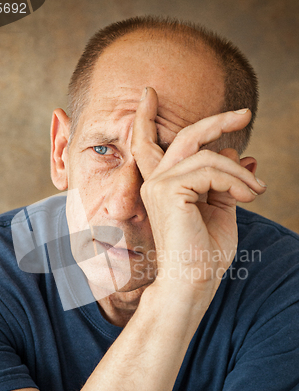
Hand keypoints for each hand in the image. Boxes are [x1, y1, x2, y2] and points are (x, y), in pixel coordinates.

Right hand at [131, 87, 265, 292]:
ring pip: (208, 156)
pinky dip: (236, 181)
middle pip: (186, 137)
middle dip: (216, 121)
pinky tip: (249, 196)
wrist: (193, 281)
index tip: (148, 94)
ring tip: (258, 190)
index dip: (145, 118)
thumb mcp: (220, 210)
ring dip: (239, 172)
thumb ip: (224, 181)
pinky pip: (212, 170)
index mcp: (164, 186)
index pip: (150, 146)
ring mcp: (159, 185)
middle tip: (246, 113)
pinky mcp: (168, 190)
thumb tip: (239, 154)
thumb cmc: (205, 253)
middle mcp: (156, 182)